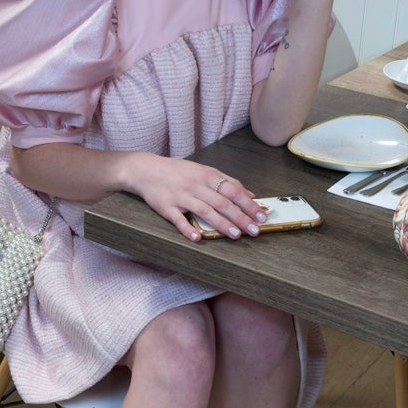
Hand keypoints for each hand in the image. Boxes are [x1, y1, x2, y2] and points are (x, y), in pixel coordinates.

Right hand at [140, 156, 268, 241]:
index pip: (233, 190)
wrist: (146, 169)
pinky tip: (197, 238)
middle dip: (240, 217)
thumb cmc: (178, 172)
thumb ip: (227, 182)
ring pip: (204, 211)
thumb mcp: (204, 171)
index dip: (249, 204)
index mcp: (207, 176)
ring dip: (221, 224)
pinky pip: (178, 219)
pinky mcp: (166, 207)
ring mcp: (181, 196)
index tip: (261, 216)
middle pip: (222, 202)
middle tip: (254, 231)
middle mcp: (196, 185)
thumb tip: (250, 195)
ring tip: (235, 235)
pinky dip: (187, 229)